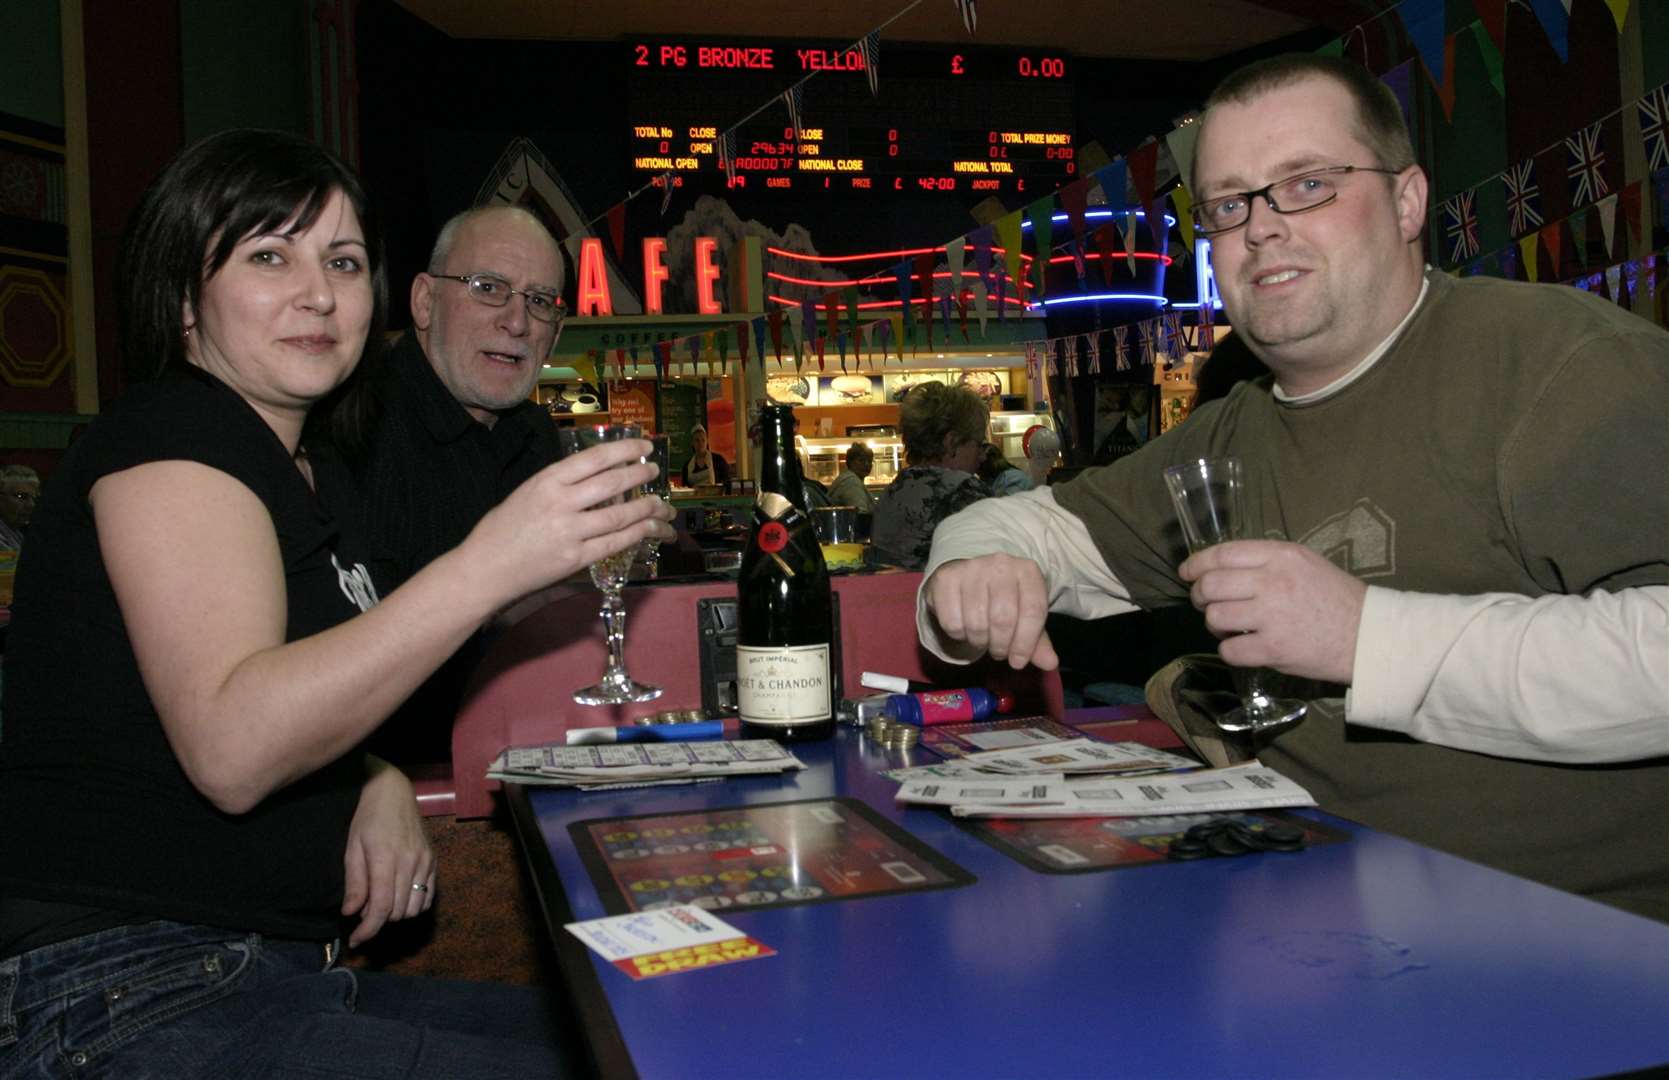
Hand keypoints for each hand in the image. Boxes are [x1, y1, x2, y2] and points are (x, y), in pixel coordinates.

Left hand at [342, 758, 432, 947]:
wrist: (393, 791)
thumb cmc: (367, 818)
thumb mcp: (352, 848)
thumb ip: (354, 882)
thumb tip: (351, 913)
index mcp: (385, 859)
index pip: (381, 908)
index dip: (368, 930)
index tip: (357, 940)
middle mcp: (410, 862)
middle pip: (398, 912)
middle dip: (378, 920)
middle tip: (364, 911)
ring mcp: (425, 861)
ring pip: (414, 908)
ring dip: (396, 914)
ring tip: (381, 902)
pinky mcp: (434, 860)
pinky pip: (429, 896)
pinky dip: (414, 905)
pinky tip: (400, 897)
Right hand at [466, 438, 675, 601]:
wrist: (485, 569)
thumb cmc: (501, 529)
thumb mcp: (527, 492)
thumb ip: (559, 484)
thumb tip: (597, 475)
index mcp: (547, 480)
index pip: (595, 459)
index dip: (625, 451)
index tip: (644, 447)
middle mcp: (561, 502)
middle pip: (613, 484)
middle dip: (640, 476)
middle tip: (655, 471)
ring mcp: (570, 532)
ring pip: (621, 515)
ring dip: (648, 508)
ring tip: (663, 504)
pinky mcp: (576, 558)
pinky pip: (615, 543)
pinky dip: (637, 534)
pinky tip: (651, 529)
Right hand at [925, 554, 1057, 669]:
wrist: (967, 575)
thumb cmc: (1001, 598)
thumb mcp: (1023, 616)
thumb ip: (1037, 641)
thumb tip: (1050, 663)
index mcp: (1027, 571)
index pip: (1033, 612)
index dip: (1026, 644)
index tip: (1018, 662)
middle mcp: (1001, 564)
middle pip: (1003, 619)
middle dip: (1001, 646)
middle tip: (999, 652)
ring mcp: (971, 569)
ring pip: (976, 623)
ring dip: (979, 642)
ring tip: (982, 639)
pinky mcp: (946, 578)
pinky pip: (952, 623)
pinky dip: (958, 635)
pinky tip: (964, 628)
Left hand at [1179, 539, 1365, 683]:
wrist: (1368, 636)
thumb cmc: (1336, 598)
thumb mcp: (1305, 563)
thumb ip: (1266, 561)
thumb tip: (1222, 568)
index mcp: (1282, 556)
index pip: (1223, 554)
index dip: (1197, 563)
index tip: (1187, 572)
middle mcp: (1273, 582)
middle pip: (1212, 585)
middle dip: (1200, 595)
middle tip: (1205, 603)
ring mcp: (1272, 616)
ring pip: (1215, 616)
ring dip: (1214, 623)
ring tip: (1228, 626)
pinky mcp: (1273, 649)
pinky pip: (1229, 649)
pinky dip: (1229, 650)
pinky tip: (1241, 646)